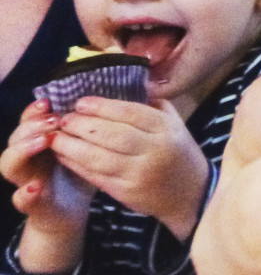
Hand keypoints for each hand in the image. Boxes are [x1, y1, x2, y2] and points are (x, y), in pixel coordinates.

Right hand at [0, 100, 93, 272]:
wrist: (68, 212)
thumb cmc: (80, 172)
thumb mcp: (86, 146)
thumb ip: (88, 127)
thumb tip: (103, 101)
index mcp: (41, 141)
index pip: (30, 120)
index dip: (35, 110)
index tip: (49, 100)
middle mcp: (28, 159)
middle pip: (15, 136)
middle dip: (31, 125)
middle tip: (53, 119)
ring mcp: (26, 181)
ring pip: (9, 163)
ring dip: (23, 150)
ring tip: (44, 141)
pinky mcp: (32, 205)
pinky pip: (21, 200)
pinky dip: (26, 194)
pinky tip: (36, 187)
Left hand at [55, 96, 209, 241]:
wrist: (190, 194)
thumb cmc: (178, 152)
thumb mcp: (174, 123)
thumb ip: (153, 104)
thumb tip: (128, 81)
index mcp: (166, 129)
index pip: (132, 113)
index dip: (103, 107)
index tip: (81, 102)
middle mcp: (154, 150)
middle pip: (113, 135)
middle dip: (83, 126)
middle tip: (64, 118)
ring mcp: (139, 173)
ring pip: (100, 158)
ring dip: (73, 147)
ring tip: (57, 136)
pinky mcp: (126, 193)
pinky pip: (96, 177)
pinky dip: (76, 165)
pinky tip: (64, 155)